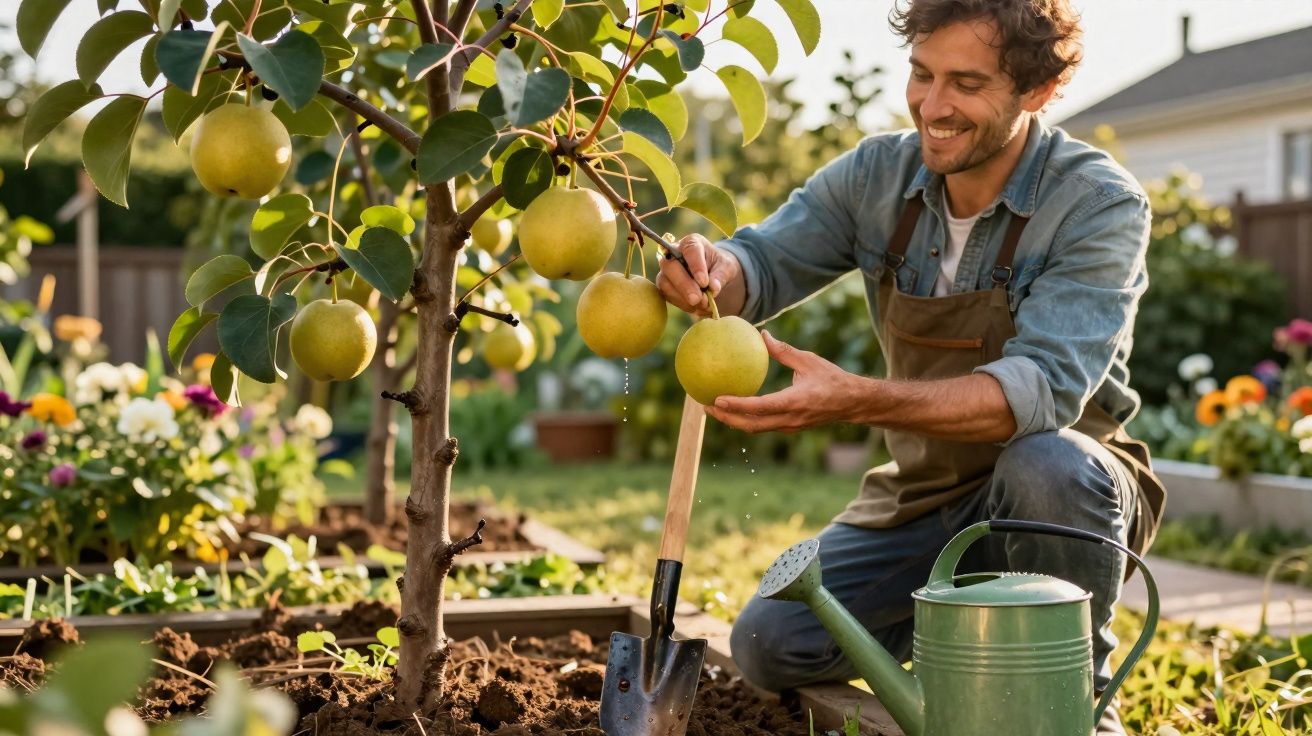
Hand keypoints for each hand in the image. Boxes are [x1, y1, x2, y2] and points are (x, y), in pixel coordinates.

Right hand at [656, 234, 740, 317]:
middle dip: (684, 284)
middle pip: (671, 266)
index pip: (690, 250)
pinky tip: (696, 307)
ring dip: (682, 297)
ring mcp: (666, 270)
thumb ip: (721, 276)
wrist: (712, 275)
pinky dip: (681, 304)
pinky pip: (666, 295)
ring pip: (665, 282)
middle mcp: (673, 253)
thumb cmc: (719, 266)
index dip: (696, 266)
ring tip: (702, 305)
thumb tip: (713, 289)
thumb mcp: (726, 267)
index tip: (704, 283)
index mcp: (692, 243)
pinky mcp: (664, 285)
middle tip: (698, 299)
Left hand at [705, 331, 866, 432]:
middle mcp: (790, 419)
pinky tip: (736, 408)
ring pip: (755, 428)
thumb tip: (762, 334)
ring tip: (714, 409)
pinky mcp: (790, 427)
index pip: (759, 407)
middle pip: (751, 425)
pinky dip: (747, 419)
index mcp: (794, 402)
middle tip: (706, 406)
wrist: (853, 403)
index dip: (736, 406)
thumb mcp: (808, 360)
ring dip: (734, 421)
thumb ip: (783, 350)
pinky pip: (763, 425)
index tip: (716, 400)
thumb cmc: (833, 378)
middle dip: (726, 418)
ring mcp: (790, 426)